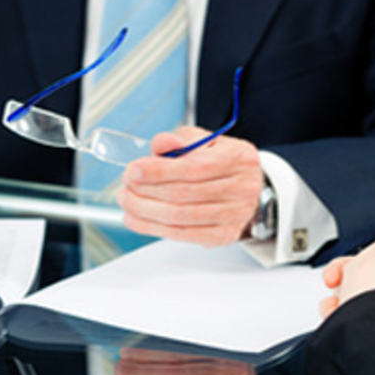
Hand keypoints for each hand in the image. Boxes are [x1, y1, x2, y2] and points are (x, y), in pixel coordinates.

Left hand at [117, 127, 262, 246]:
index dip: (159, 171)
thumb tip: (161, 144)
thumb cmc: (221, 162)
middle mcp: (241, 188)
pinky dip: (152, 228)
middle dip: (146, 190)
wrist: (248, 188)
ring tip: (126, 200)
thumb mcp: (205, 141)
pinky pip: (182, 234)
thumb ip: (181, 139)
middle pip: (183, 193)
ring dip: (145, 210)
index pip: (193, 167)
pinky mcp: (224, 235)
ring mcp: (235, 215)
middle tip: (126, 184)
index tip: (134, 170)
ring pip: (180, 216)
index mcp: (238, 158)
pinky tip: (135, 219)